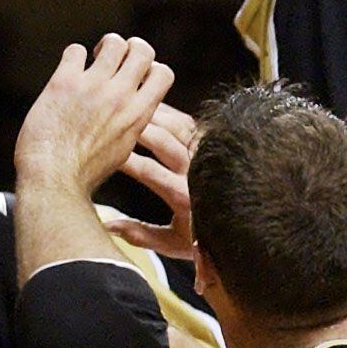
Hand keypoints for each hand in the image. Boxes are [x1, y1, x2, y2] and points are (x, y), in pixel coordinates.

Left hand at [14, 35, 173, 198]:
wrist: (53, 178)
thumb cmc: (84, 171)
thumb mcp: (122, 148)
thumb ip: (130, 123)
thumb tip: (131, 109)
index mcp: (138, 114)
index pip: (163, 74)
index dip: (151, 68)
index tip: (135, 76)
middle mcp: (120, 95)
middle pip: (142, 50)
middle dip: (131, 48)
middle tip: (114, 60)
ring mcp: (94, 86)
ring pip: (113, 43)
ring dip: (103, 46)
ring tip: (92, 58)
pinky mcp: (65, 82)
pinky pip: (75, 50)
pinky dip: (73, 56)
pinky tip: (68, 70)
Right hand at [106, 101, 198, 260]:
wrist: (243, 228)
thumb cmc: (204, 239)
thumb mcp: (172, 243)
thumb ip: (139, 234)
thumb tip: (106, 225)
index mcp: (183, 196)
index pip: (148, 171)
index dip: (125, 158)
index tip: (103, 149)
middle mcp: (195, 171)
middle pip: (163, 141)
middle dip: (137, 127)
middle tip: (113, 115)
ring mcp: (206, 154)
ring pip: (177, 126)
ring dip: (153, 114)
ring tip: (129, 104)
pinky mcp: (212, 144)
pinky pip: (189, 123)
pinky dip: (169, 112)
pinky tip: (151, 107)